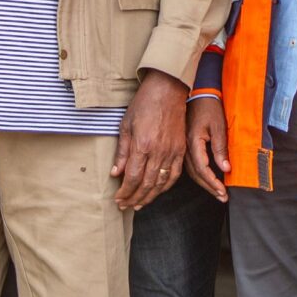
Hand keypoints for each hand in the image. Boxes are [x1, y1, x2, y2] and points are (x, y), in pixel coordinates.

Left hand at [112, 70, 187, 211]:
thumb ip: (122, 152)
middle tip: (125, 206)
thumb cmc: (144, 104)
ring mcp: (172, 152)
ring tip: (139, 204)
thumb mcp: (126, 125)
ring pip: (161, 183)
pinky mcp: (181, 150)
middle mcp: (158, 152)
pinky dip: (165, 187)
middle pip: (146, 184)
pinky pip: (174, 175)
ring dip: (149, 197)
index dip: (125, 192)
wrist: (168, 90)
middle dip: (134, 198)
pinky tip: (157, 192)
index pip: (132, 177)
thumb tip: (115, 173)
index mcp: (142, 145)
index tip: (118, 199)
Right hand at [185, 94, 228, 200]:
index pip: (202, 169)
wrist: (198, 93)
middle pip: (196, 174)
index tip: (223, 192)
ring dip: (205, 183)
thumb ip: (220, 148)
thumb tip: (226, 168)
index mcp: (193, 142)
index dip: (213, 182)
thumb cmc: (210, 107)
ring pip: (192, 172)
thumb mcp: (219, 126)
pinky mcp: (185, 145)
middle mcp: (185, 147)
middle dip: (210, 187)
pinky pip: (190, 165)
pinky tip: (206, 180)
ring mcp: (183, 147)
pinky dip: (199, 175)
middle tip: (222, 197)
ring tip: (217, 192)